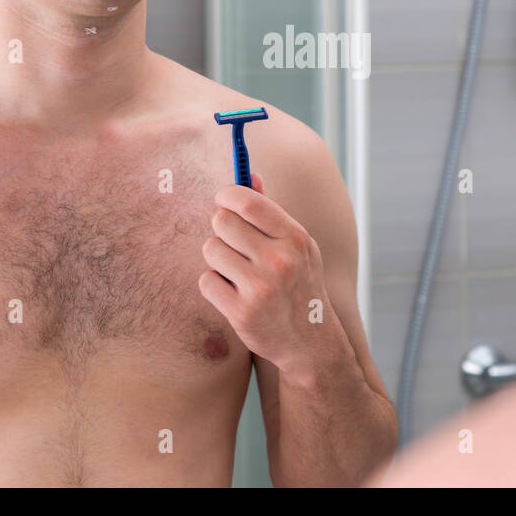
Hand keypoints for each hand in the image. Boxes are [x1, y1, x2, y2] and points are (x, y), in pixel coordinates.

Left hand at [198, 172, 331, 374]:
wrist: (310, 342)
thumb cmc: (299, 285)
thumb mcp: (297, 246)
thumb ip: (271, 211)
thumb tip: (250, 174)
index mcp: (295, 238)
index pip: (249, 202)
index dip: (227, 195)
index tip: (223, 200)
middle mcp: (280, 261)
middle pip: (222, 221)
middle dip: (221, 228)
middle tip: (232, 242)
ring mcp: (260, 288)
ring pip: (210, 249)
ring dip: (217, 258)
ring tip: (235, 270)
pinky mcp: (241, 313)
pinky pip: (206, 280)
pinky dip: (213, 284)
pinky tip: (232, 292)